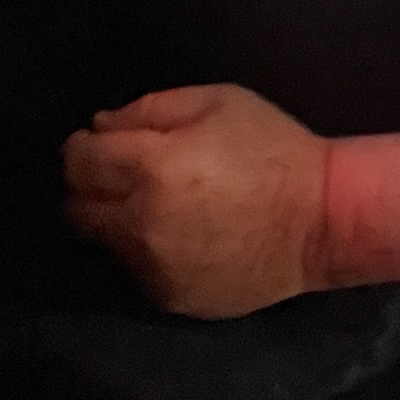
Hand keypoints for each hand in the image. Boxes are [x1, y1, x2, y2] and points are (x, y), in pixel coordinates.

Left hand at [63, 85, 329, 317]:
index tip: (103, 143)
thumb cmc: (274, 149)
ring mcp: (152, 267)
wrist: (322, 221)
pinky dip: (147, 251)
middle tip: (125, 174)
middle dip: (90, 186)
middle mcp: (140, 222)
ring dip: (118, 219)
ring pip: (104, 242)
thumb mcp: (220, 102)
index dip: (85, 148)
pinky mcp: (169, 297)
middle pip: (77, 207)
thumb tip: (100, 126)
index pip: (78, 162)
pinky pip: (136, 270)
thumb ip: (152, 108)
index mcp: (151, 167)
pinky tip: (183, 236)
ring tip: (160, 206)